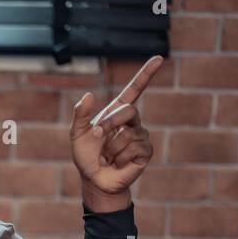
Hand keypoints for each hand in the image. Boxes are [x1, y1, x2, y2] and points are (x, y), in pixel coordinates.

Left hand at [70, 55, 161, 207]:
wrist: (94, 180)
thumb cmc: (86, 156)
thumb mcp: (77, 134)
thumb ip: (80, 114)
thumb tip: (89, 95)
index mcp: (116, 113)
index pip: (134, 90)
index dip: (146, 74)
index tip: (160, 58)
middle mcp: (132, 122)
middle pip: (128, 111)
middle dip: (110, 124)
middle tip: (98, 137)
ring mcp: (141, 136)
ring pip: (128, 134)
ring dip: (111, 148)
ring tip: (107, 157)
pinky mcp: (145, 152)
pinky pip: (134, 148)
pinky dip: (120, 157)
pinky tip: (117, 163)